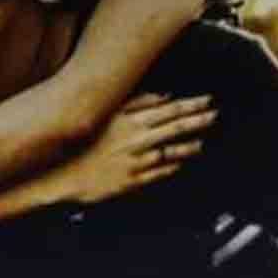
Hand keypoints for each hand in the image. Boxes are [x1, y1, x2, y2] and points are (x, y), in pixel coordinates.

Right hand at [52, 93, 215, 204]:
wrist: (62, 173)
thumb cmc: (83, 141)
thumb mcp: (107, 114)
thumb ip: (137, 102)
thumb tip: (164, 96)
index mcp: (131, 121)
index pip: (169, 110)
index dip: (191, 105)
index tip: (208, 100)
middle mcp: (137, 140)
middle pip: (175, 128)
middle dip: (198, 121)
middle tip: (215, 115)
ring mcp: (136, 162)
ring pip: (171, 152)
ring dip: (189, 146)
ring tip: (202, 142)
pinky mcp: (133, 181)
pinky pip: (159, 174)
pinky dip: (173, 167)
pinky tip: (182, 163)